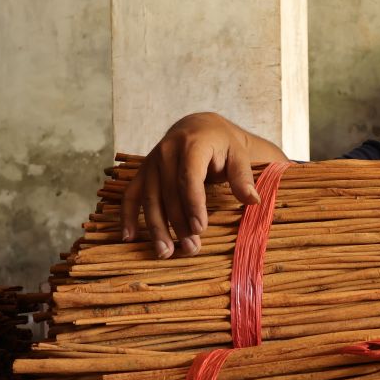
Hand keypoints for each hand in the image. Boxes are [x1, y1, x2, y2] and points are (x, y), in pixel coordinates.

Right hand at [121, 112, 284, 257]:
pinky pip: (131, 195)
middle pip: (169, 193)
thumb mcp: (238, 155)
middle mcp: (166, 152)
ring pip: (149, 198)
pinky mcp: (143, 173)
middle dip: (178, 223)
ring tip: (165, 252)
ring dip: (156, 227)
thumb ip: (243, 177)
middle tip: (190, 249)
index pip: (189, 177)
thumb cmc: (222, 144)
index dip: (194, 205)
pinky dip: (127, 216)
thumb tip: (253, 200)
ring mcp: (151, 163)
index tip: (201, 229)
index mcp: (192, 144)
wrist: (198, 127)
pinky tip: (128, 237)